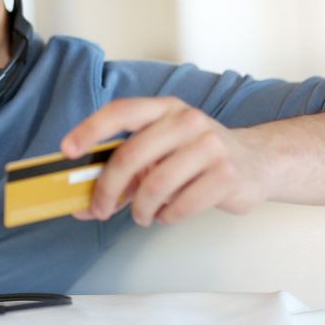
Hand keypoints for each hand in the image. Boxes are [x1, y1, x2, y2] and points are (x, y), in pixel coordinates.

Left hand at [60, 97, 270, 226]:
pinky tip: (168, 213)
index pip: (120, 111)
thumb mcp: (160, 151)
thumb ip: (122, 172)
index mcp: (164, 108)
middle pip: (131, 154)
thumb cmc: (197, 157)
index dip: (90, 130)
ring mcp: (210, 145)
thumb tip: (81, 204)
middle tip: (100, 208)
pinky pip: (181, 205)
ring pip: (155, 185)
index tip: (68, 151)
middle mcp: (186, 120)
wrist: (257, 163)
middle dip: (108, 188)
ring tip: (142, 216)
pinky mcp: (227, 174)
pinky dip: (167, 216)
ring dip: (141, 209)